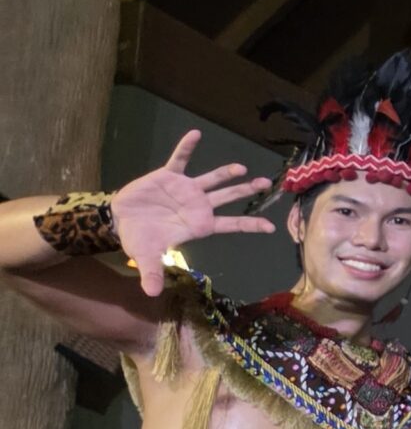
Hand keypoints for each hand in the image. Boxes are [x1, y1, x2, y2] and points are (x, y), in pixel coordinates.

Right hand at [111, 131, 273, 294]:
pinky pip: (179, 159)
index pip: (231, 225)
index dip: (249, 224)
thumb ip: (153, 272)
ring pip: (211, 179)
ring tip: (240, 168)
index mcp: (200, 225)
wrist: (121, 219)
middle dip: (245, 191)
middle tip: (265, 184)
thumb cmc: (141, 239)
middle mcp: (198, 205)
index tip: (271, 227)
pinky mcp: (169, 176)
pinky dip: (186, 148)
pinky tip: (196, 134)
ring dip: (224, 173)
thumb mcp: (147, 257)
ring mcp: (186, 189)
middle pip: (227, 197)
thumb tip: (150, 294)